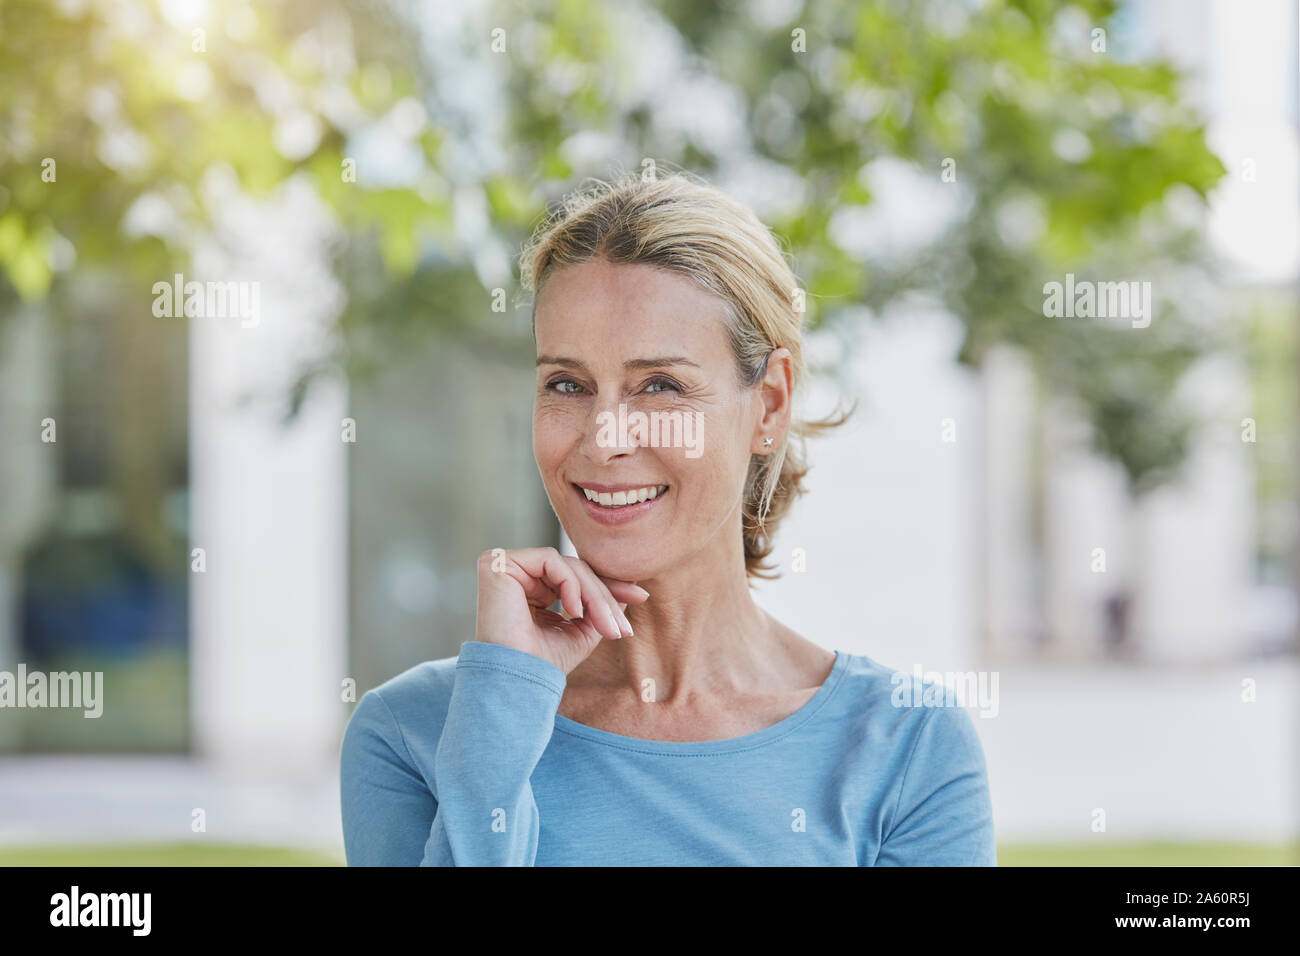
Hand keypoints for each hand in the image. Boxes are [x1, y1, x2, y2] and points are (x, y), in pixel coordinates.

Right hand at [474, 547, 648, 675]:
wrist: (517, 681)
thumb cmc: (544, 663)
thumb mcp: (581, 631)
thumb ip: (599, 606)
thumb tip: (629, 587)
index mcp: (529, 589)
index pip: (574, 577)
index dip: (607, 586)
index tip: (641, 597)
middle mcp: (515, 574)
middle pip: (574, 570)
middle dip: (605, 597)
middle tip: (623, 628)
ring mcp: (504, 566)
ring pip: (567, 565)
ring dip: (595, 596)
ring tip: (607, 627)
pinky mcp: (498, 563)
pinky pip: (551, 560)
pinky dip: (571, 585)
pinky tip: (574, 612)